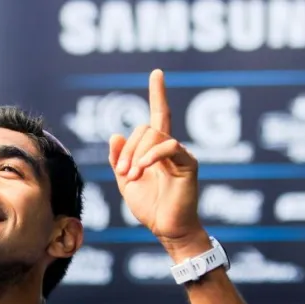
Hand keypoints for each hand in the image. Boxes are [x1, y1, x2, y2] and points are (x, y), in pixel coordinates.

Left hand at [109, 70, 205, 255]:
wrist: (166, 229)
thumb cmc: (150, 208)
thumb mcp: (125, 182)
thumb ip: (120, 159)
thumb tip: (116, 134)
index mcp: (156, 150)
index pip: (159, 116)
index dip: (158, 93)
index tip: (157, 73)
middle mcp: (170, 148)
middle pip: (146, 127)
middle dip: (128, 148)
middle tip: (123, 172)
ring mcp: (181, 154)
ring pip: (155, 135)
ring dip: (136, 154)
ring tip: (132, 176)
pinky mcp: (189, 164)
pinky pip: (170, 146)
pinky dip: (151, 155)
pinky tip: (142, 170)